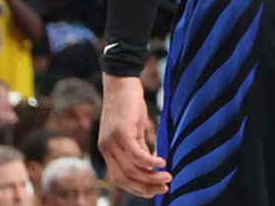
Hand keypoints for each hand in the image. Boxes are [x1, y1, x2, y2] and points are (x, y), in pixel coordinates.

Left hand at [99, 74, 170, 195]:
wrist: (121, 83)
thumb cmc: (129, 106)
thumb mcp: (134, 131)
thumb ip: (139, 149)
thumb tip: (151, 167)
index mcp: (108, 151)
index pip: (120, 179)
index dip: (138, 188)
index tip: (154, 191)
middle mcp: (107, 149)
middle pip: (126, 178)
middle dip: (146, 187)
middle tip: (164, 189)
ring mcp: (112, 142)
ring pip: (132, 169)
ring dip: (152, 177)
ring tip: (168, 177)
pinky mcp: (121, 133)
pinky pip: (136, 155)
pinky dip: (150, 163)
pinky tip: (162, 163)